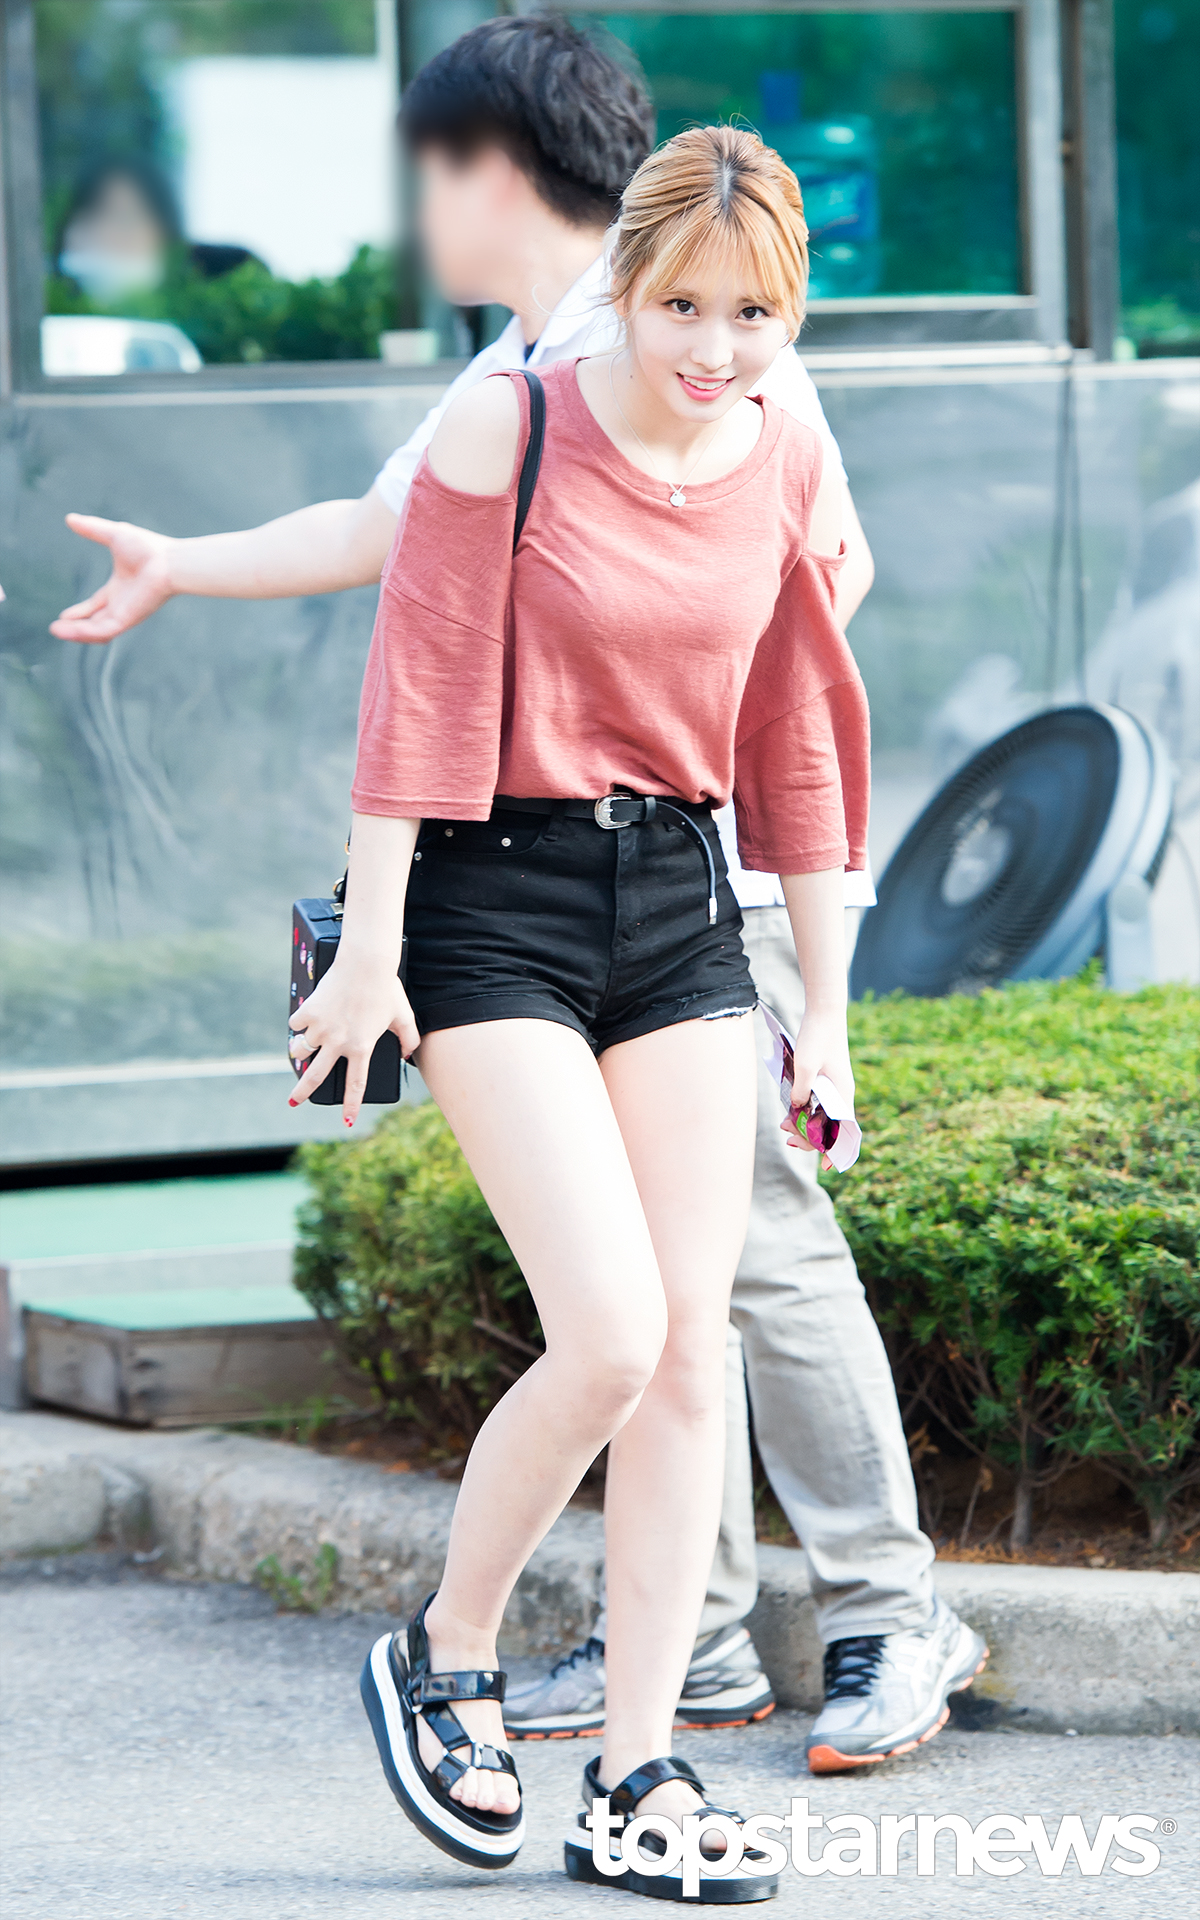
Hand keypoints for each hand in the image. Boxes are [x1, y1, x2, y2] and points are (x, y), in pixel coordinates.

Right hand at [50, 514, 175, 642]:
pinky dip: (85, 632)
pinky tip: (67, 630)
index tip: (63, 616)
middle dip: (75, 627)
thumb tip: (70, 518)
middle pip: (94, 621)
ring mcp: (125, 613)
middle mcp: (122, 604)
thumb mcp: (113, 535)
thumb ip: (92, 529)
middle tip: (56, 628)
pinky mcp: (127, 619)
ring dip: (76, 633)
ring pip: (97, 631)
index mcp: (119, 589)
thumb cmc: (148, 548)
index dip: (80, 612)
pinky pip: (103, 631)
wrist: (168, 561)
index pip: (96, 605)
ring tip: (56, 631)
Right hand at [288, 948, 419, 1126]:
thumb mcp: (404, 1017)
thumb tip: (407, 1055)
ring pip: (301, 1049)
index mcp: (361, 1048)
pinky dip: (300, 1023)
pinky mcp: (309, 1011)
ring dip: (299, 1052)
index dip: (351, 1105)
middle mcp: (338, 1043)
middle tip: (293, 1102)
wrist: (366, 964)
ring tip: (300, 1050)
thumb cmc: (387, 989)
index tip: (347, 1121)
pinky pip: (297, 1023)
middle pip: (315, 1076)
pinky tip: (305, 1019)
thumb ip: (409, 1039)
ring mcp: (320, 1028)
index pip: (356, 1084)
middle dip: (302, 1092)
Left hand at [783, 1007, 853, 1167]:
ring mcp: (833, 1086)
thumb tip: (795, 1111)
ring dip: (803, 1123)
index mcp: (842, 1093)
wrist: (824, 1012)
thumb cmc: (817, 1037)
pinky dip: (804, 1109)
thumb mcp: (805, 1067)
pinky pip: (816, 1102)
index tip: (826, 1166)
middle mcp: (841, 1093)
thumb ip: (800, 1092)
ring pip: (821, 1114)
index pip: (843, 1131)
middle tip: (786, 1138)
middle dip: (809, 1136)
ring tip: (783, 1125)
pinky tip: (790, 1109)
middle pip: (829, 1126)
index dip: (835, 1150)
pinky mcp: (825, 1079)